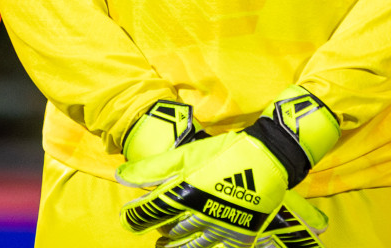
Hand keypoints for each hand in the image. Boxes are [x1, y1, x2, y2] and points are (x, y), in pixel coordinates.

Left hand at [119, 86, 339, 246]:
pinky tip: (201, 247)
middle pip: (170, 233)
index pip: (149, 213)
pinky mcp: (239, 236)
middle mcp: (200, 216)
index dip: (134, 218)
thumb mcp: (187, 155)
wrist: (270, 158)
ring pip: (191, 247)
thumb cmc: (226, 152)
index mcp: (185, 193)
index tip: (129, 218)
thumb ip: (153, 167)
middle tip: (157, 236)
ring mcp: (221, 228)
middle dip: (160, 234)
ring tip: (169, 247)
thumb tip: (121, 174)